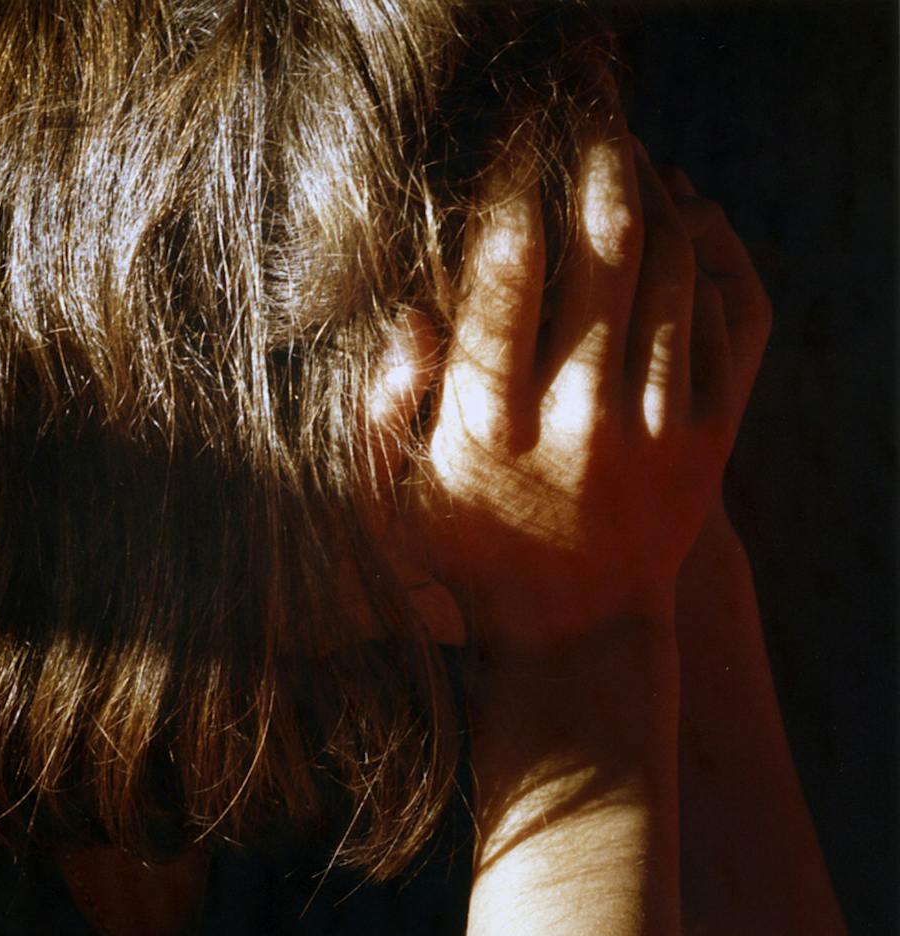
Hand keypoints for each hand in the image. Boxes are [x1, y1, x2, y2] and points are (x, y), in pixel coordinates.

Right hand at [369, 136, 769, 650]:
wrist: (579, 638)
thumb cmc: (470, 557)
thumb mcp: (396, 501)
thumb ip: (384, 410)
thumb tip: (412, 315)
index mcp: (489, 431)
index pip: (509, 271)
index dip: (515, 187)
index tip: (514, 147)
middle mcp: (578, 424)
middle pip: (606, 247)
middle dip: (601, 164)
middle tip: (592, 128)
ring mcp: (653, 432)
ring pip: (673, 270)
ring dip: (658, 199)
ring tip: (634, 168)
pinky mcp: (709, 442)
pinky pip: (721, 317)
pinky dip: (705, 259)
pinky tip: (682, 234)